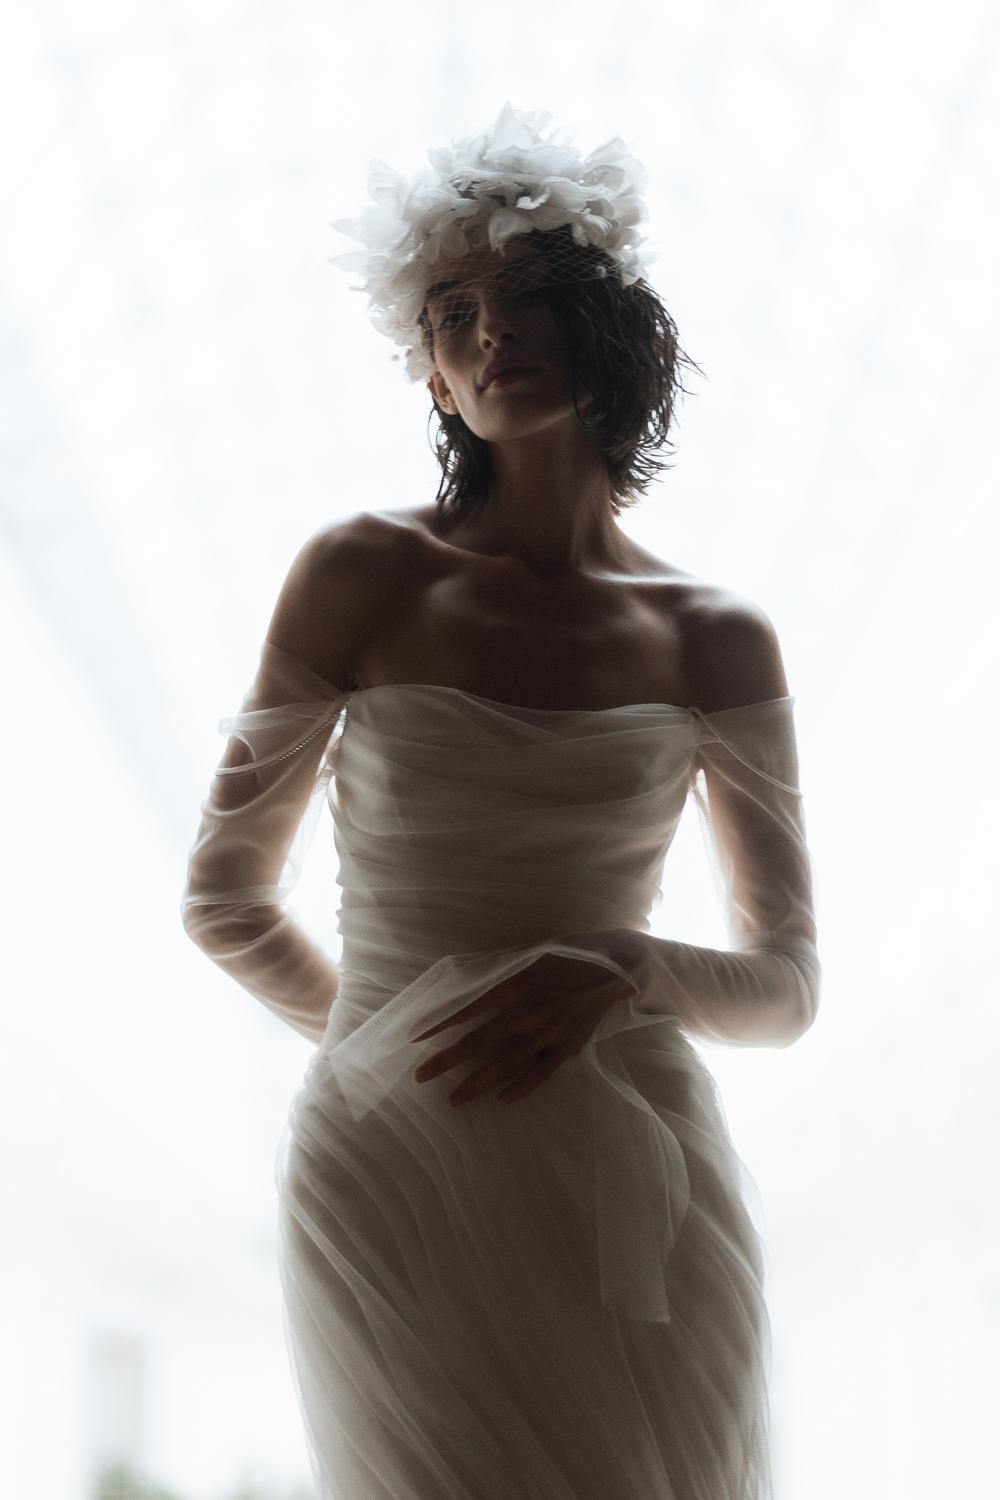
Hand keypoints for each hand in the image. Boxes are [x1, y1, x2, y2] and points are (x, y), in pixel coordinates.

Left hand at [409, 951, 630, 1105]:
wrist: (616, 966)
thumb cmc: (570, 952)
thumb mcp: (529, 954)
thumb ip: (500, 972)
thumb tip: (466, 984)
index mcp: (512, 987)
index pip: (465, 1010)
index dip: (438, 1025)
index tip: (413, 1039)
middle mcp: (525, 1015)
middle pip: (477, 1043)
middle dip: (446, 1061)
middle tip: (421, 1077)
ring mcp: (546, 1036)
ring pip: (503, 1066)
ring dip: (476, 1083)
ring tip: (453, 1098)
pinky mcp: (566, 1048)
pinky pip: (538, 1075)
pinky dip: (519, 1088)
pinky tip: (501, 1100)